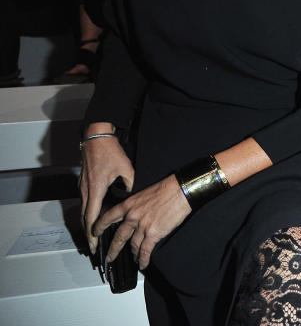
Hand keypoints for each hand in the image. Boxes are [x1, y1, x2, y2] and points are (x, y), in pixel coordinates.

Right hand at [79, 126, 133, 253]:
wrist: (96, 138)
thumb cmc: (110, 152)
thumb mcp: (126, 168)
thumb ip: (130, 184)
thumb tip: (132, 194)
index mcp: (96, 190)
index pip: (92, 217)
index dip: (93, 233)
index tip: (94, 245)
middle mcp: (86, 191)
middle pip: (85, 218)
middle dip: (88, 234)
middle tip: (92, 248)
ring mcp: (83, 188)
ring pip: (84, 211)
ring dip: (87, 225)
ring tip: (93, 237)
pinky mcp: (84, 184)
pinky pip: (85, 203)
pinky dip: (88, 214)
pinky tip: (94, 218)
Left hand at [93, 174, 190, 268]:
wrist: (181, 191)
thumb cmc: (167, 189)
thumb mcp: (145, 193)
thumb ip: (136, 205)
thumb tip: (136, 215)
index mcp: (129, 204)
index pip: (108, 217)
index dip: (100, 226)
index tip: (96, 232)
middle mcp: (132, 217)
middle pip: (119, 237)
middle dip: (113, 249)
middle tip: (109, 257)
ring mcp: (142, 227)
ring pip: (133, 245)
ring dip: (132, 254)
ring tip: (133, 259)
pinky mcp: (153, 234)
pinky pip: (145, 251)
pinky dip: (142, 259)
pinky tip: (142, 264)